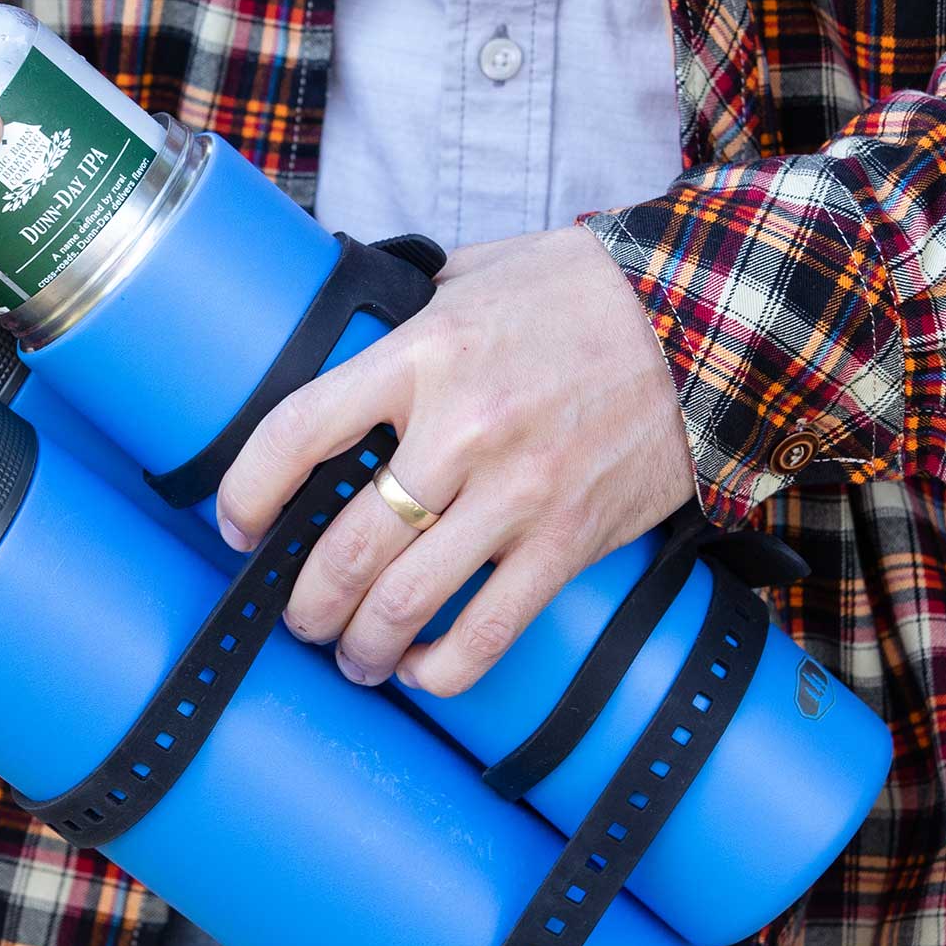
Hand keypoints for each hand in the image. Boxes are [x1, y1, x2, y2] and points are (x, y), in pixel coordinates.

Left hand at [217, 227, 697, 695]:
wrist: (708, 320)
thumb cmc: (587, 293)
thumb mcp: (478, 274)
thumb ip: (407, 313)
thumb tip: (347, 340)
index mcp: (423, 353)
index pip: (298, 431)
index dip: (247, 491)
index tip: (236, 524)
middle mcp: (463, 429)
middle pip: (348, 543)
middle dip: (305, 599)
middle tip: (298, 615)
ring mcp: (519, 493)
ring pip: (407, 600)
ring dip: (362, 643)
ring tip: (352, 654)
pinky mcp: (570, 541)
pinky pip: (490, 630)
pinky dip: (444, 667)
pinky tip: (422, 671)